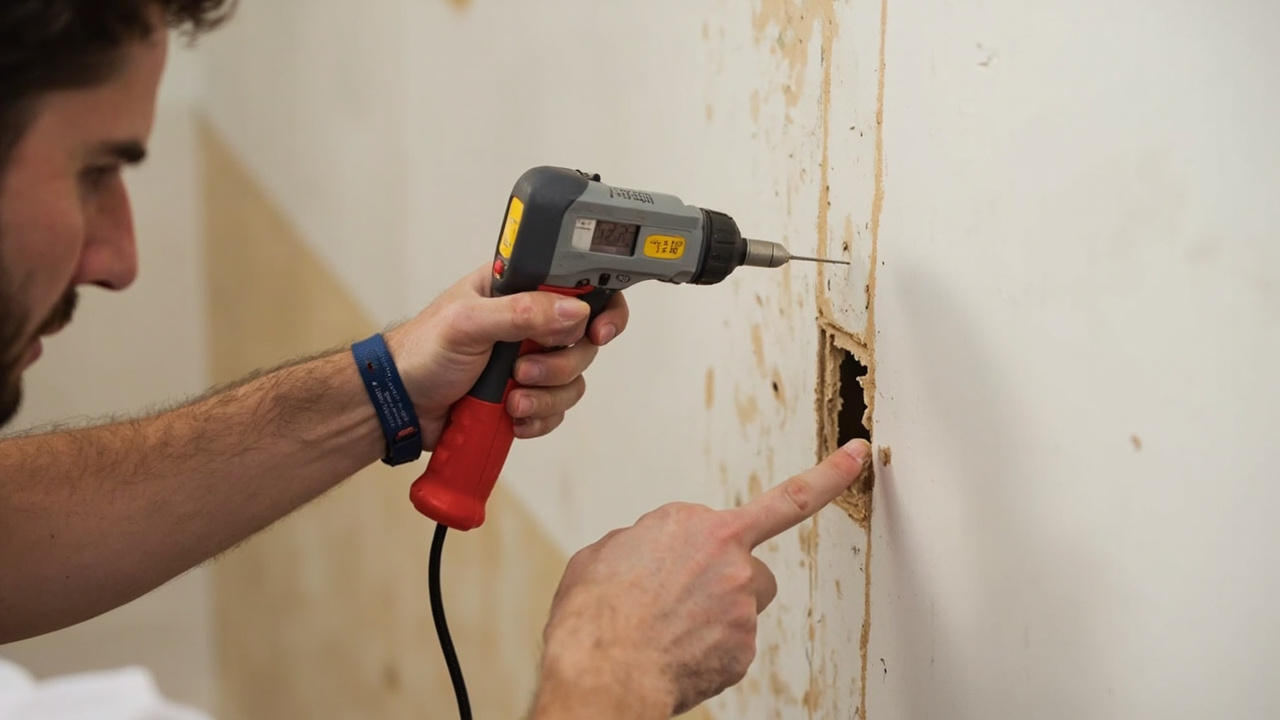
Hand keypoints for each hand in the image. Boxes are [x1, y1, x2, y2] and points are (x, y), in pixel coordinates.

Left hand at [384, 264, 628, 448]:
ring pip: (573, 379)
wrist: (402, 404)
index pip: (577, 287)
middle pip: (583, 341)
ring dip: (547, 396)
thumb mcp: (468, 323)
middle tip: (523, 370)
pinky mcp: (527, 395)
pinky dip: (539, 417)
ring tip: (511, 400)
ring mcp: (530, 360)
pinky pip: (557, 410)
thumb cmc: (422, 352)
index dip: (599, 308)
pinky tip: (513, 417)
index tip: (598, 332)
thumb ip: (521, 312)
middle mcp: (530, 322)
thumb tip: (573, 310)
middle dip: (559, 364)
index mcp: (518, 289)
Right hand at [533, 439, 872, 717]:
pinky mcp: (743, 645)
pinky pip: (732, 645)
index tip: (859, 456)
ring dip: (718, 612)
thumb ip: (642, 541)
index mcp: (693, 522)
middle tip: (683, 594)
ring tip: (669, 628)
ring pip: (744, 604)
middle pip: (748, 562)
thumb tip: (647, 553)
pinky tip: (673, 653)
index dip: (829, 476)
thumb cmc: (594, 614)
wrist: (602, 669)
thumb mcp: (602, 552)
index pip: (781, 498)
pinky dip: (707, 651)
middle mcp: (728, 556)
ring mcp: (741, 602)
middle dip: (725, 575)